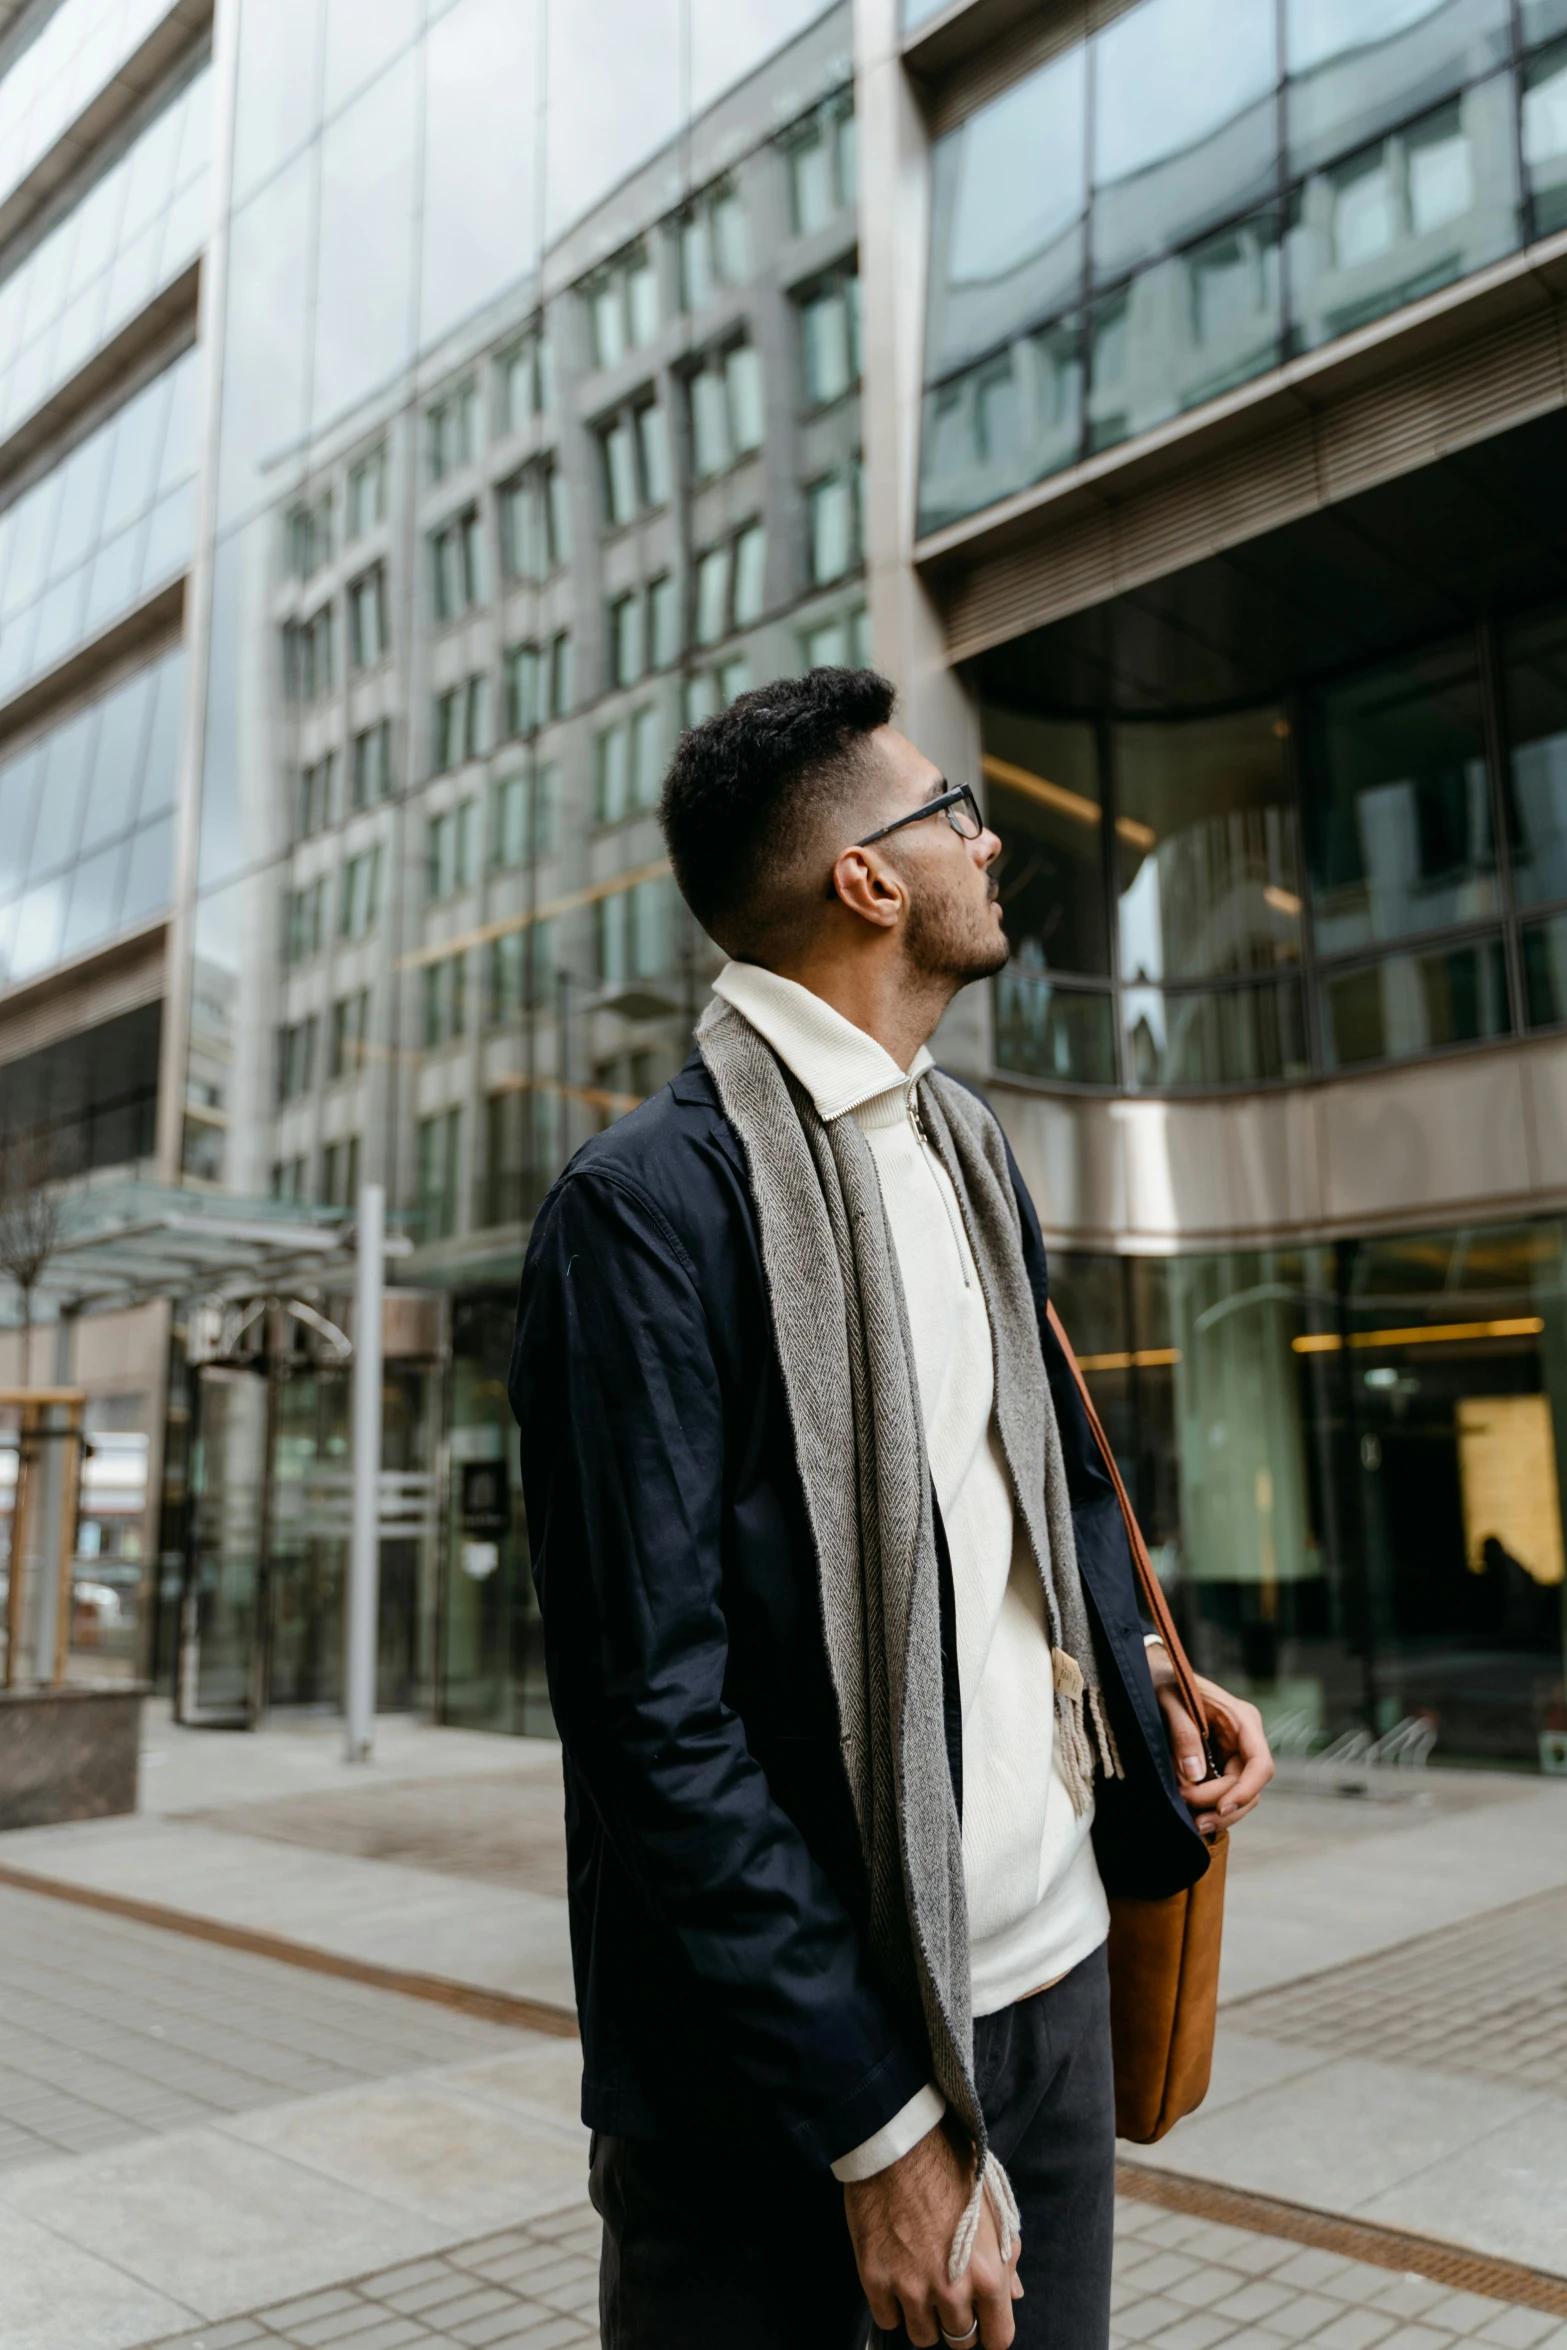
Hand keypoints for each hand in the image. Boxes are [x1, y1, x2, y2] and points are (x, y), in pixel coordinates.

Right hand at [844, 2123, 1021, 2347]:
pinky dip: (892, 2305)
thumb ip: (1007, 2256)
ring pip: (922, 2337)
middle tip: (947, 2291)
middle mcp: (952, 2290)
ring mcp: (911, 2288)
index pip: (998, 2337)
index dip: (991, 2328)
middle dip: (957, 2319)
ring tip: (920, 2284)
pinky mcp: (875, 2280)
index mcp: (989, 2275)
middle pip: (959, 2340)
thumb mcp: (991, 2208)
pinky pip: (887, 2320)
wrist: (900, 2143)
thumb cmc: (951, 2167)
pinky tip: (895, 2278)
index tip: (981, 2317)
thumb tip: (1014, 2293)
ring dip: (924, 2316)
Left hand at [1146, 1646, 1272, 1838]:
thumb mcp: (1168, 1699)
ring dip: (1219, 1813)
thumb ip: (1182, 1733)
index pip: (1260, 1764)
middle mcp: (1245, 1738)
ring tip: (1193, 1824)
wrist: (1155, 1672)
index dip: (1245, 1790)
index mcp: (1241, 1718)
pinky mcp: (1221, 1762)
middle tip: (1192, 1818)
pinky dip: (1211, 1806)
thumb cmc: (1164, 1680)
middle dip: (1223, 1806)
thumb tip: (1194, 1774)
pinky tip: (1194, 1817)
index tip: (1221, 1807)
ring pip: (1240, 1794)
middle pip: (1249, 1786)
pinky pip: (1224, 1791)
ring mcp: (1234, 1752)